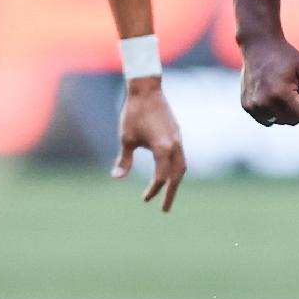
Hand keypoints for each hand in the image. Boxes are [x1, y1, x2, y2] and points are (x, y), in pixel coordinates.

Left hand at [113, 78, 185, 210]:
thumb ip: (124, 159)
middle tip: (164, 209)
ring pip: (181, 165)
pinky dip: (176, 168)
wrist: (146, 89)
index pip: (161, 177)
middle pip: (177, 175)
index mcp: (164, 148)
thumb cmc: (134, 113)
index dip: (153, 190)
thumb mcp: (126, 138)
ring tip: (168, 192)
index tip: (145, 199)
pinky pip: (180, 156)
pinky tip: (167, 172)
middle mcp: (175, 144)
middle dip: (171, 193)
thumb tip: (117, 177)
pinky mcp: (177, 132)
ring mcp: (178, 138)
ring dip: (175, 181)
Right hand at [239, 35, 298, 125]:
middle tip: (296, 91)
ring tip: (284, 92)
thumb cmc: (282, 54)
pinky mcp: (247, 105)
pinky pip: (266, 119)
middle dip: (298, 109)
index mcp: (280, 94)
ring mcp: (253, 105)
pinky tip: (272, 96)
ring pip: (279, 121)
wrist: (258, 45)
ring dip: (285, 111)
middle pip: (291, 121)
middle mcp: (264, 102)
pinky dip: (272, 112)